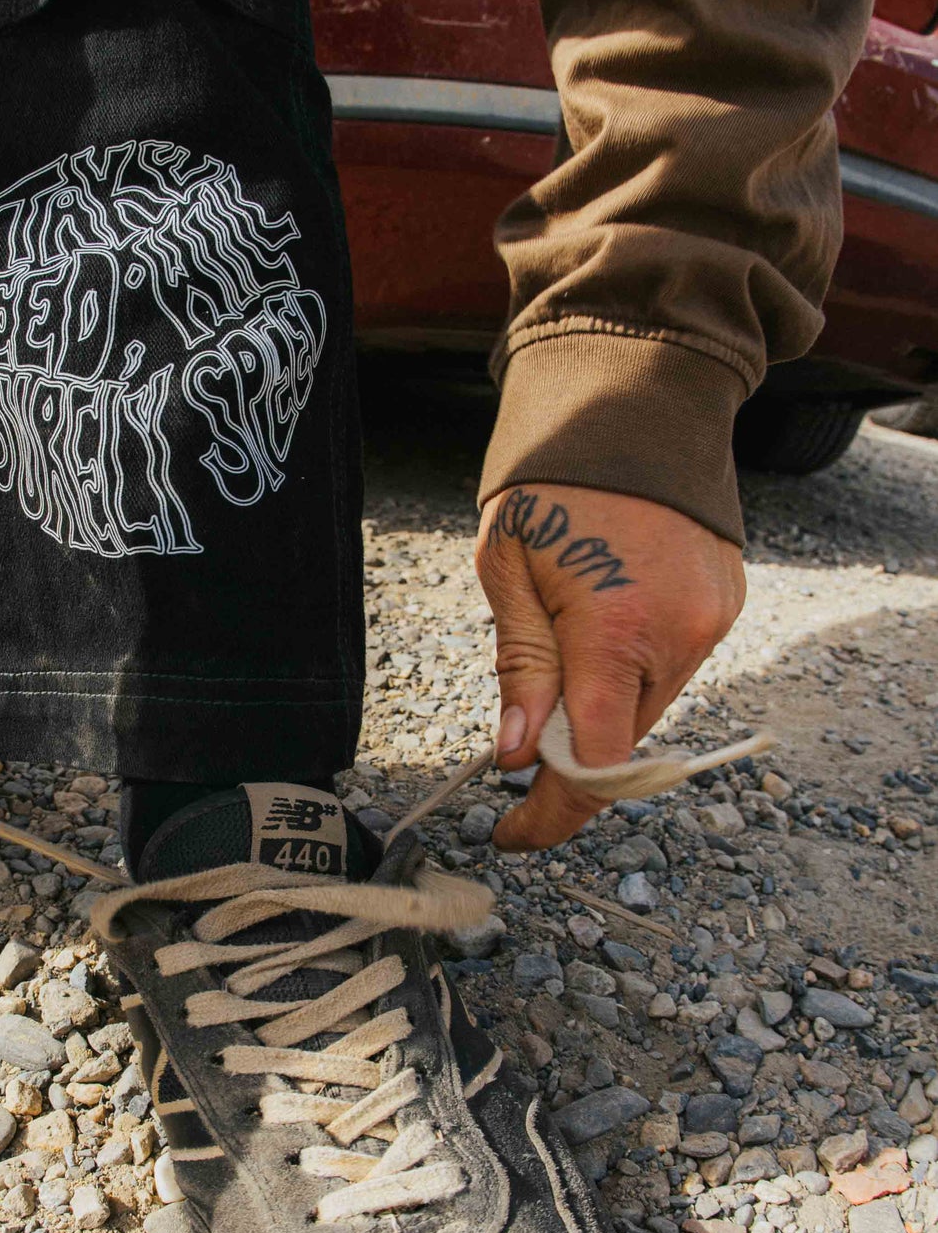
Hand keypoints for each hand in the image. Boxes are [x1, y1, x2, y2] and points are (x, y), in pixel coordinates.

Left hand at [475, 484, 743, 849]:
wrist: (632, 397)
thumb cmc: (551, 478)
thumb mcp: (506, 571)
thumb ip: (521, 669)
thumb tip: (515, 756)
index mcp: (616, 630)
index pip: (592, 765)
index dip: (550, 815)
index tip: (511, 835)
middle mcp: (680, 635)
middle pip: (619, 743)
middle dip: (566, 757)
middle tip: (516, 742)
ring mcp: (712, 621)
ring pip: (646, 710)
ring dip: (599, 712)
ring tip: (560, 651)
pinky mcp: (725, 604)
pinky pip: (672, 669)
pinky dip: (630, 674)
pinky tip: (600, 628)